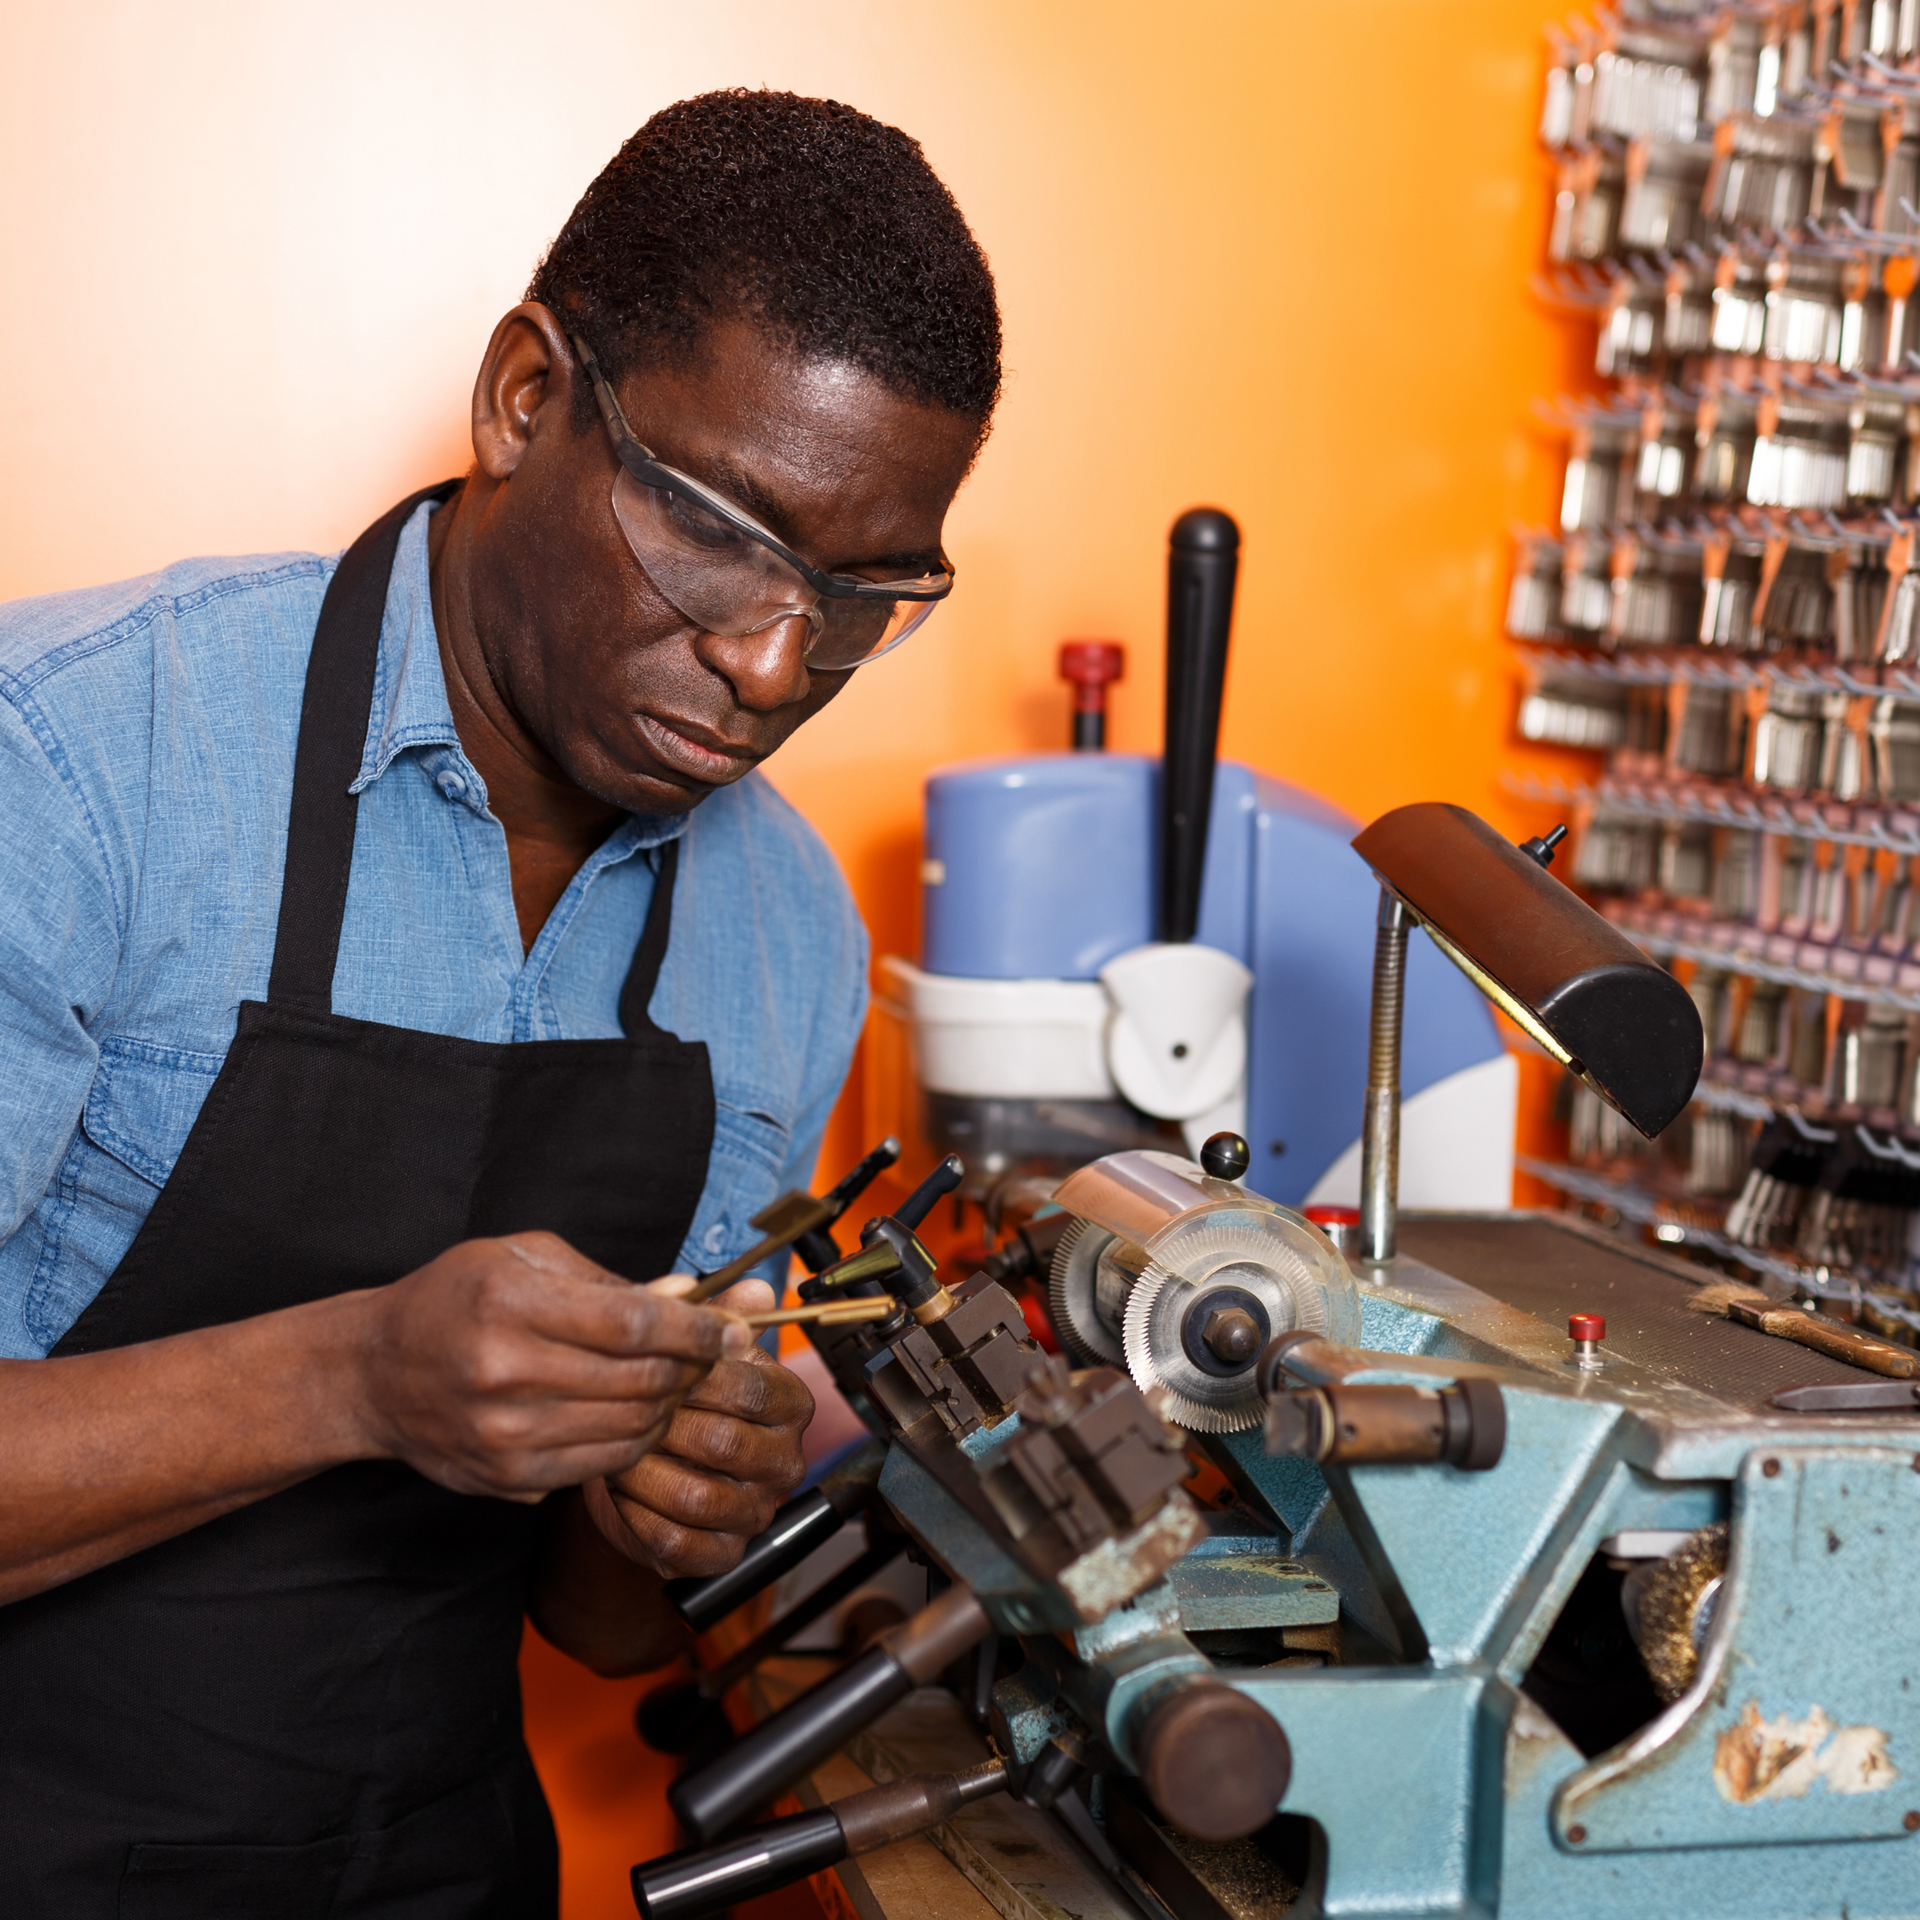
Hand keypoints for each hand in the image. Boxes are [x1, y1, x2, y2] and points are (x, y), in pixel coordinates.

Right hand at [350, 1232, 748, 1499]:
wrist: (374, 1372)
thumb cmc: (453, 1299)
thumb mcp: (524, 1258)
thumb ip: (610, 1282)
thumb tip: (689, 1295)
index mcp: (512, 1302)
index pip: (635, 1322)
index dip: (696, 1328)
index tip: (728, 1328)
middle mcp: (506, 1372)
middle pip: (641, 1380)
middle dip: (691, 1367)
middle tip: (708, 1354)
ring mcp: (506, 1434)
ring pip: (631, 1428)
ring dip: (669, 1406)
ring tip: (672, 1381)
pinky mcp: (508, 1478)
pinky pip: (602, 1465)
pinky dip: (635, 1441)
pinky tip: (635, 1415)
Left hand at [586, 1276, 813, 1578]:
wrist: (652, 1472)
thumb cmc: (680, 1403)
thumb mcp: (694, 1352)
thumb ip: (713, 1317)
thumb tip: (754, 1290)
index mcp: (790, 1404)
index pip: (750, 1388)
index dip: (693, 1380)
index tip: (652, 1370)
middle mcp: (785, 1460)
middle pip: (723, 1443)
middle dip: (662, 1429)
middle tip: (623, 1415)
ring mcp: (757, 1511)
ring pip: (697, 1497)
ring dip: (644, 1476)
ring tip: (618, 1455)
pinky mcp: (724, 1554)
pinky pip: (678, 1542)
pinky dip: (638, 1518)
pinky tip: (622, 1494)